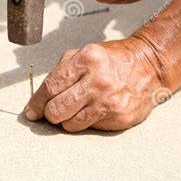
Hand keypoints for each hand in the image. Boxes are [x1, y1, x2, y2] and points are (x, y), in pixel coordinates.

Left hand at [23, 39, 168, 131]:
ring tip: (74, 108)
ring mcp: (109, 101)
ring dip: (66, 119)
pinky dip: (84, 122)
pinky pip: (89, 127)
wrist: (149, 66)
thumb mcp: (85, 52)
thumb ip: (62, 70)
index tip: (31, 111)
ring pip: (70, 124)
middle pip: (56, 110)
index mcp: (86, 60)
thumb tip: (40, 97)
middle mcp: (98, 81)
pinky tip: (92, 110)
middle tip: (52, 110)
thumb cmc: (113, 59)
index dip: (36, 102)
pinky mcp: (118, 117)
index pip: (50, 87)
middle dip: (49, 113)